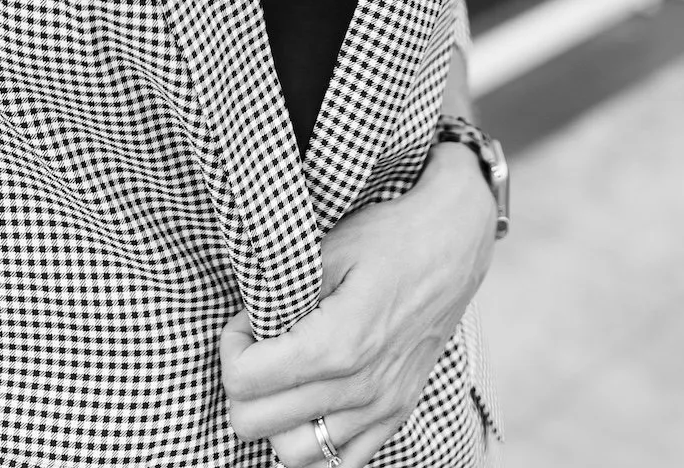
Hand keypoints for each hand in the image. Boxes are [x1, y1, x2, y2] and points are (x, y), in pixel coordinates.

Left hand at [220, 144, 495, 466]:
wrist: (453, 243)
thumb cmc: (389, 237)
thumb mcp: (330, 248)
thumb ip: (282, 292)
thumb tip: (247, 326)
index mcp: (337, 344)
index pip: (245, 381)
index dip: (231, 347)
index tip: (245, 321)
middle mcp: (359, 388)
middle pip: (257, 424)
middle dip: (241, 385)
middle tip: (255, 345)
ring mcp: (381, 408)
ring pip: (295, 455)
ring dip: (273, 421)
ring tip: (279, 377)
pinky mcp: (396, 414)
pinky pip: (342, 461)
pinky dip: (314, 440)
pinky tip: (310, 402)